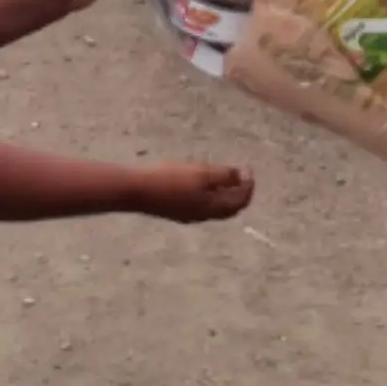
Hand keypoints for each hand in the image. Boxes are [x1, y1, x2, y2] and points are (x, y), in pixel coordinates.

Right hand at [132, 163, 255, 223]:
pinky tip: (203, 183)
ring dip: (224, 193)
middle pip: (228, 208)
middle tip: (241, 174)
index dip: (248, 186)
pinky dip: (210, 195)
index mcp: (213, 208)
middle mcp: (203, 216)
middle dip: (238, 191)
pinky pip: (202, 205)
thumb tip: (242, 177)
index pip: (239, 202)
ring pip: (215, 208)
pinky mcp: (176, 211)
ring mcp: (189, 215)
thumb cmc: (171, 179)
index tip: (248, 169)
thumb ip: (225, 176)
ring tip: (224, 176)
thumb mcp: (202, 173)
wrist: (138, 190)